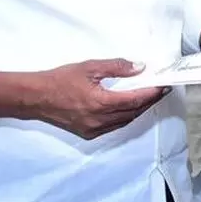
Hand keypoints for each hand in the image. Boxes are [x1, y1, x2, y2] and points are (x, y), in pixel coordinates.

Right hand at [30, 59, 169, 139]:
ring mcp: (94, 130)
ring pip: (125, 122)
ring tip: (148, 98)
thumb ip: (117, 67)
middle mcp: (99, 121)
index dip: (152, 93)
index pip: (135, 100)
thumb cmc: (61, 79)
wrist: (36, 98)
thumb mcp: (90, 67)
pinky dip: (125, 117)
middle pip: (133, 112)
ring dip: (138, 110)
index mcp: (101, 103)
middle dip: (149, 101)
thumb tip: (140, 67)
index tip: (164, 86)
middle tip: (160, 90)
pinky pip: (114, 127)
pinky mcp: (88, 134)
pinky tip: (128, 108)